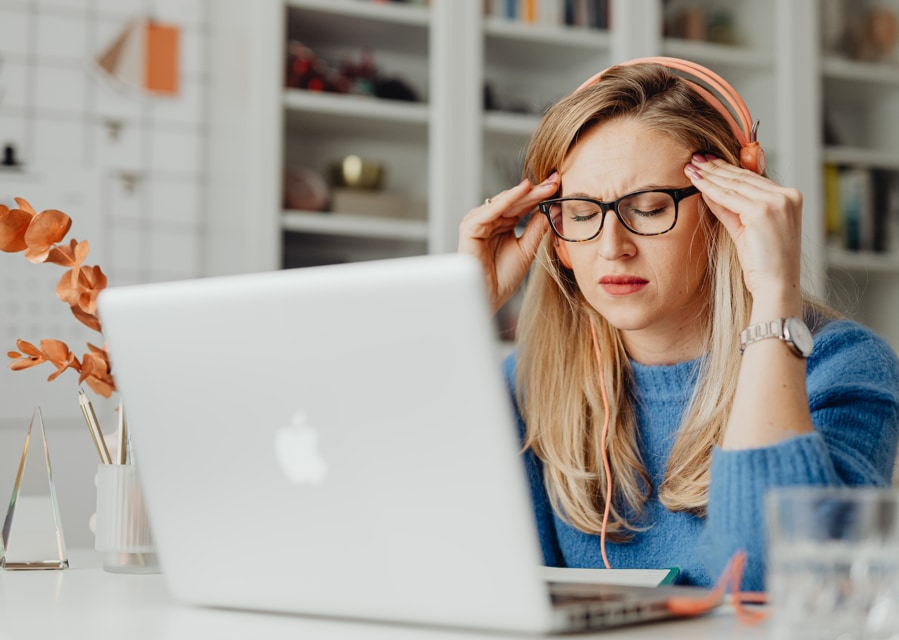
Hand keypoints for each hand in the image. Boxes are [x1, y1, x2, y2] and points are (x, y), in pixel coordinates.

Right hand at [458, 173, 558, 312]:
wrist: (489, 298)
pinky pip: (491, 210)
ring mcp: (478, 222)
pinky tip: (523, 190)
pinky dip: (507, 200)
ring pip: (504, 202)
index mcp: (501, 224)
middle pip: (514, 201)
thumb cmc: (503, 278)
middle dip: (536, 191)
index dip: (540, 195)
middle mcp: (488, 220)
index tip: (559, 184)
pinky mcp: (470, 228)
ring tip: (545, 186)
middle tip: (555, 180)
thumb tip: (551, 207)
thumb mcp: (527, 249)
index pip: (522, 205)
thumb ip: (536, 228)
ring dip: (525, 193)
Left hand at [684, 155, 802, 311]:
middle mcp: (787, 196)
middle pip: (743, 177)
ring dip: (710, 174)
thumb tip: (710, 192)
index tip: (709, 162)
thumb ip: (731, 209)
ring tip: (691, 167)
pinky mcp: (763, 211)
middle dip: (716, 167)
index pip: (753, 178)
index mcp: (790, 198)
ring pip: (734, 184)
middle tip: (695, 158)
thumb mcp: (747, 230)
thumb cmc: (763, 265)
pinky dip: (710, 188)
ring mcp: (777, 202)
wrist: (776, 287)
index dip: (728, 169)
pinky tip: (696, 181)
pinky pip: (729, 196)